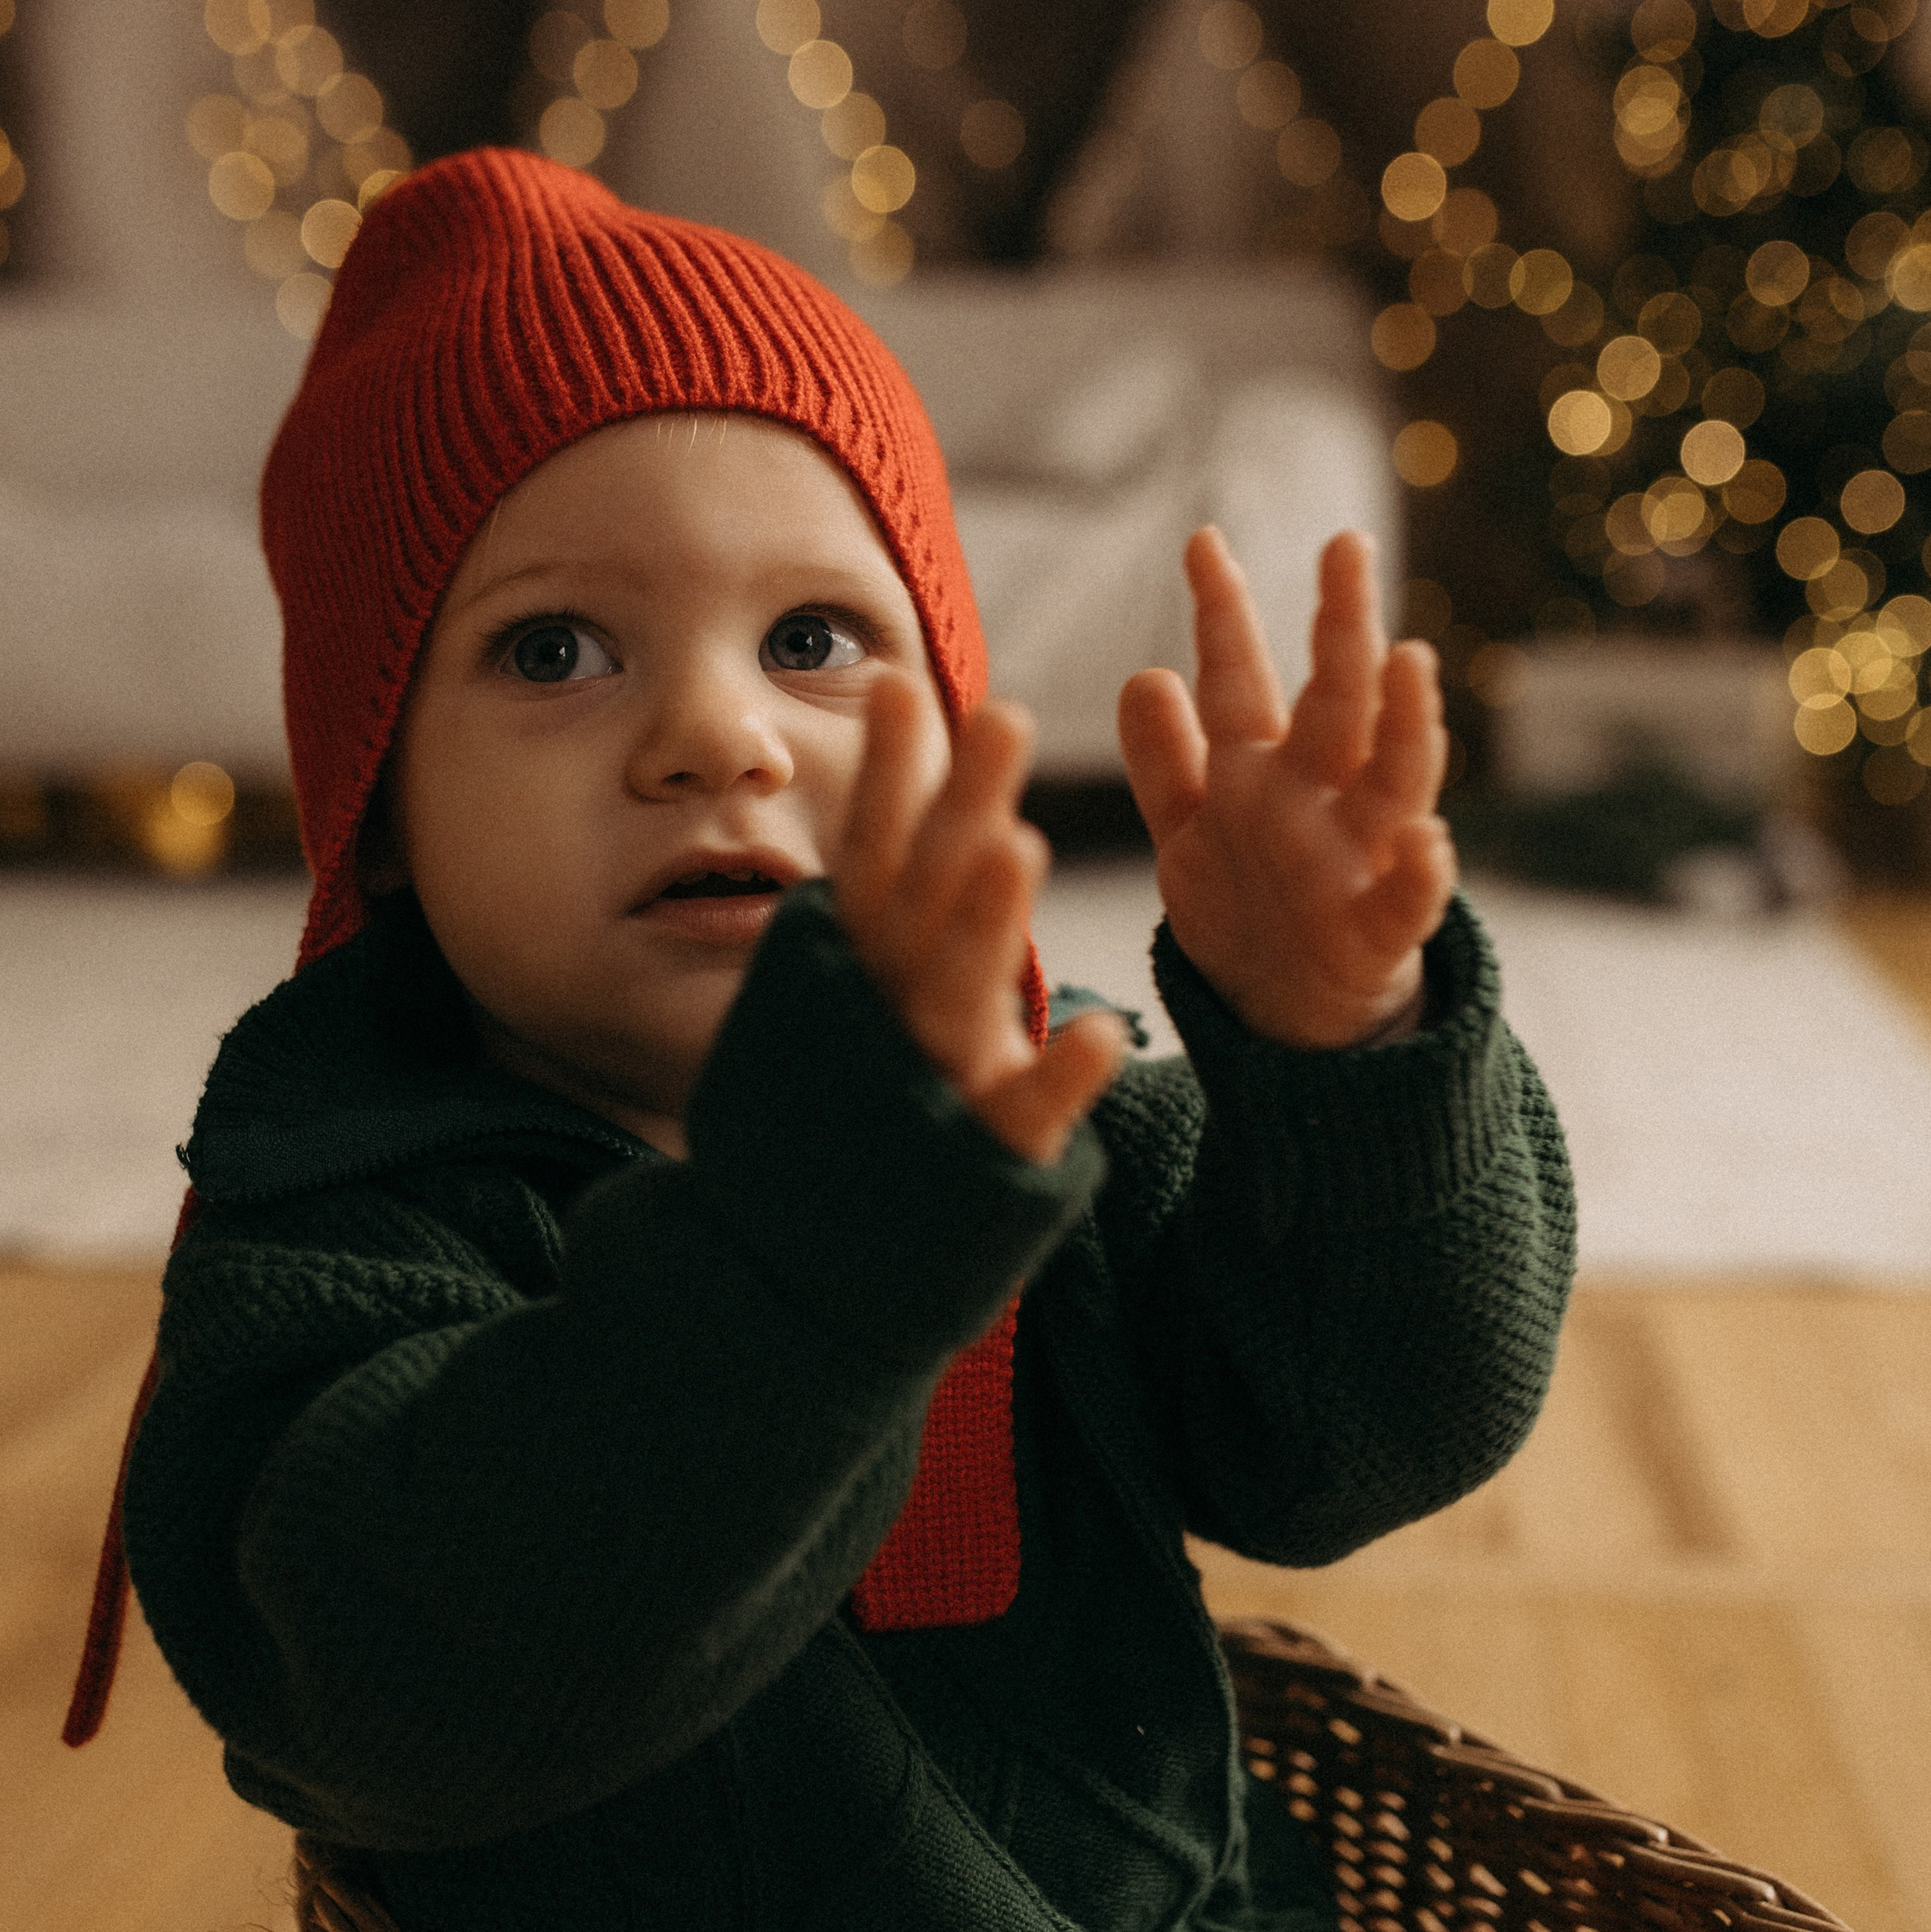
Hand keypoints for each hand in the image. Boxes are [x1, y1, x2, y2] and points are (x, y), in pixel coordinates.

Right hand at [833, 675, 1126, 1163]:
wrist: (826, 1249)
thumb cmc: (879, 1064)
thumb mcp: (883, 948)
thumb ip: (899, 839)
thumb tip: (897, 697)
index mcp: (865, 956)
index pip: (872, 852)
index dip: (884, 772)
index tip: (896, 682)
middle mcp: (885, 1005)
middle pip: (917, 898)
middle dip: (954, 808)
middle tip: (1004, 718)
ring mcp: (927, 1077)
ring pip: (952, 991)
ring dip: (983, 920)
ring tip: (1024, 843)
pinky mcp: (983, 1154)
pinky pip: (1021, 1111)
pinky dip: (1060, 1075)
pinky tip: (1104, 1032)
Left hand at [1118, 528, 1454, 1049]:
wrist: (1292, 1015)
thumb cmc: (1248, 907)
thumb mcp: (1188, 831)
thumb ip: (1166, 759)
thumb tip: (1144, 674)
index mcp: (1260, 769)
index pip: (1240, 677)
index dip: (1221, 612)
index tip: (1201, 540)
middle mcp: (1315, 799)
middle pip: (1332, 704)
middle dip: (1340, 629)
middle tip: (1345, 548)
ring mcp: (1355, 861)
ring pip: (1390, 782)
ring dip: (1401, 724)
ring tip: (1408, 661)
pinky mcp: (1378, 934)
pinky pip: (1409, 902)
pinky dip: (1424, 873)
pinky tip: (1428, 842)